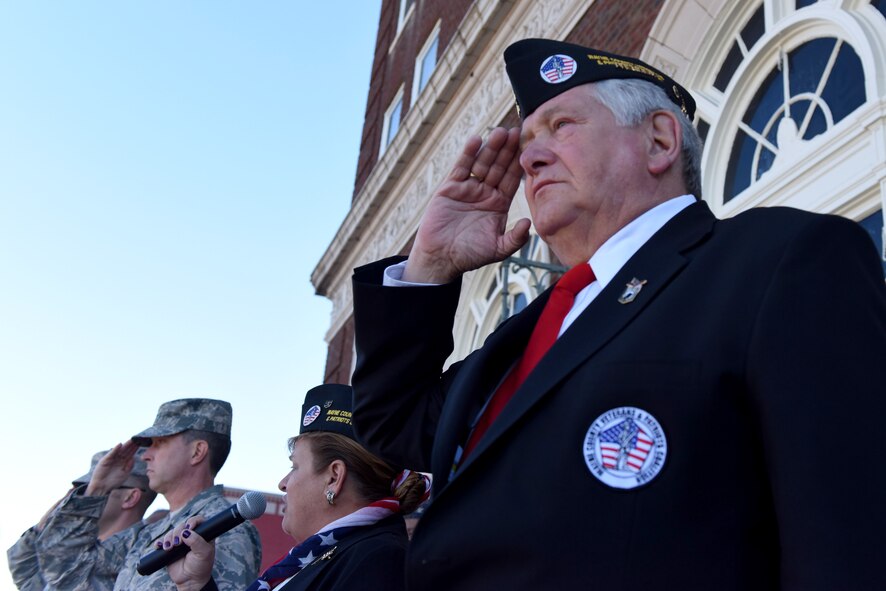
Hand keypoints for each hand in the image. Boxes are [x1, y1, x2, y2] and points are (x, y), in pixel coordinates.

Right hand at [85, 441, 138, 495]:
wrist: (102, 487)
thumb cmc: (113, 481)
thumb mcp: (125, 474)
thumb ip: (130, 466)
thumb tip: (134, 458)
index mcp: (124, 461)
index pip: (131, 453)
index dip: (136, 448)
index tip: (142, 443)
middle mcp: (118, 458)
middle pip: (126, 450)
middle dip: (132, 444)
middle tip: (139, 438)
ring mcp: (112, 458)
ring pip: (120, 450)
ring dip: (126, 445)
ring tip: (131, 440)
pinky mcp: (105, 460)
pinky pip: (111, 453)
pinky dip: (115, 449)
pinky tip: (120, 445)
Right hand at [162, 516, 214, 590]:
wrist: (190, 580)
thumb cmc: (201, 566)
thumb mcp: (204, 553)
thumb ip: (197, 541)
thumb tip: (186, 532)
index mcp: (202, 534)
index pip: (198, 520)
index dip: (193, 521)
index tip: (189, 527)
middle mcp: (190, 535)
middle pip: (182, 526)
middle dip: (177, 532)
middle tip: (178, 543)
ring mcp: (179, 542)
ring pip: (171, 532)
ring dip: (168, 538)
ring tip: (169, 548)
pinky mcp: (169, 549)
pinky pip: (162, 541)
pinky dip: (159, 542)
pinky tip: (159, 546)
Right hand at [404, 127, 530, 282]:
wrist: (441, 258)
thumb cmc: (470, 255)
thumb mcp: (498, 249)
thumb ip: (515, 238)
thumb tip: (528, 222)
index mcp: (499, 204)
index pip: (511, 179)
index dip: (519, 164)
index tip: (528, 147)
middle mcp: (485, 193)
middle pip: (498, 167)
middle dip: (507, 150)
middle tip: (517, 131)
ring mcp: (468, 188)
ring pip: (482, 163)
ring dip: (491, 148)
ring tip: (500, 132)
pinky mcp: (450, 187)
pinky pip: (461, 168)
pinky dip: (468, 154)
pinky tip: (476, 140)